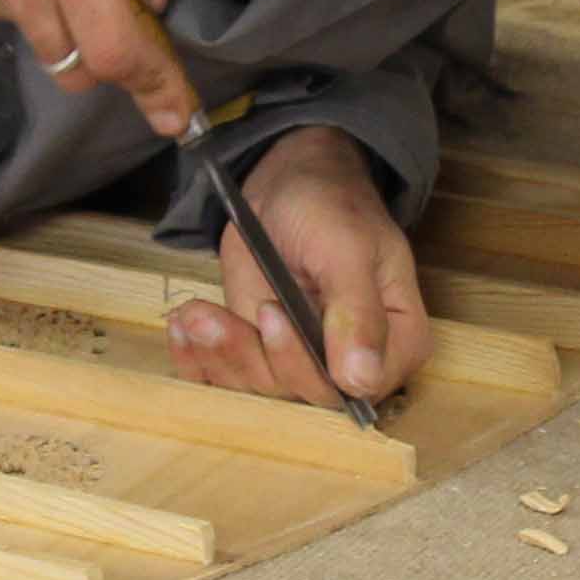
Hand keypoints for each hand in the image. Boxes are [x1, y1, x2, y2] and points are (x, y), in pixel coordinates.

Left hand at [171, 130, 430, 411]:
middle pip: (301, 394)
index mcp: (395, 343)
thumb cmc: (333, 205)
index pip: (355, 389)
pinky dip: (198, 360)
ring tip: (195, 314)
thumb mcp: (347, 248)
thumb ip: (357, 313)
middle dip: (252, 357)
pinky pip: (227, 378)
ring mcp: (300, 361)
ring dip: (220, 353)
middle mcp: (349, 364)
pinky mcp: (257, 354)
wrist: (291, 185)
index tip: (270, 313)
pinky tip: (184, 327)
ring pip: (258, 389)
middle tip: (214, 317)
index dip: (308, 367)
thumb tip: (361, 379)